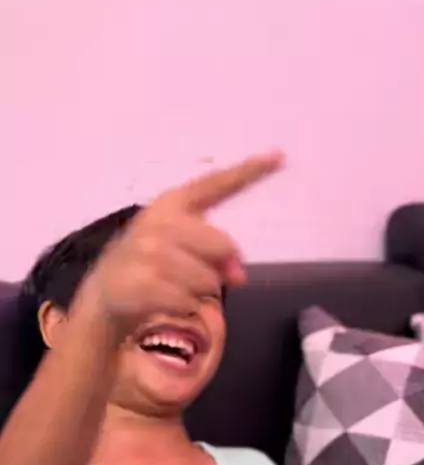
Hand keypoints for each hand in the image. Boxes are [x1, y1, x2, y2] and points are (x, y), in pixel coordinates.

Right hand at [78, 151, 283, 337]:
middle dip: (219, 266)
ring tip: (173, 288)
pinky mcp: (142, 284)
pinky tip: (164, 302)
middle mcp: (158, 223)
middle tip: (200, 276)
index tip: (279, 156)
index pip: (213, 184)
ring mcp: (147, 253)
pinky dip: (184, 308)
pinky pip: (188, 302)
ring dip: (199, 292)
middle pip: (221, 244)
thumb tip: (239, 275)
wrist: (103, 296)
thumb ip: (214, 249)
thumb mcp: (176, 246)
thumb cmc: (148, 266)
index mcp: (170, 204)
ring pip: (208, 280)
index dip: (247, 171)